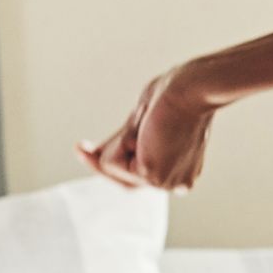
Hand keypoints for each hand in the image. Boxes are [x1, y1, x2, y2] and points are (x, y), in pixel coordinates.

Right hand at [79, 61, 219, 191]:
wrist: (192, 90)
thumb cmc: (177, 95)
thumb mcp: (144, 122)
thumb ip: (124, 144)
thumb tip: (93, 155)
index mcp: (183, 171)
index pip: (140, 177)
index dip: (115, 162)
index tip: (88, 151)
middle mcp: (176, 183)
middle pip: (124, 182)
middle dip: (102, 162)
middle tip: (80, 147)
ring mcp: (164, 183)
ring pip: (113, 169)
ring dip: (119, 141)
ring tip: (145, 121)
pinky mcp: (151, 175)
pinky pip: (111, 162)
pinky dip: (119, 140)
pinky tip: (143, 127)